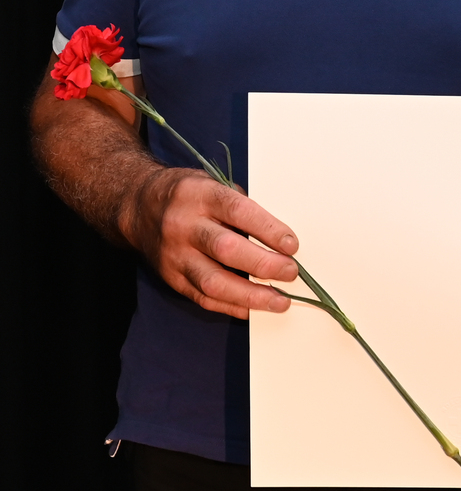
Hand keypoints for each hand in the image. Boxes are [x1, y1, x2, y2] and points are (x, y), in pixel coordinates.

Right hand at [120, 167, 298, 318]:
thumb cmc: (187, 193)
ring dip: (252, 295)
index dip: (267, 229)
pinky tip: (253, 308)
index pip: (237, 211)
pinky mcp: (171, 278)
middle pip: (226, 249)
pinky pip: (203, 298)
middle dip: (264, 264)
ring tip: (280, 301)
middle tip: (291, 272)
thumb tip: (276, 236)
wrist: (139, 206)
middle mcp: (184, 225)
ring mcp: (175, 255)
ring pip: (214, 281)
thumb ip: (239, 205)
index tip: (292, 244)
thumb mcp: (211, 183)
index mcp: (199, 194)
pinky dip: (232, 305)